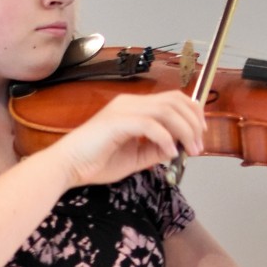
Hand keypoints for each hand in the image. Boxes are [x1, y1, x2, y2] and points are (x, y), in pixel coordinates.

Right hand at [52, 90, 206, 188]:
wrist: (67, 166)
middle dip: (193, 123)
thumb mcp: (135, 157)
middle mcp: (130, 103)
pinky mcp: (117, 122)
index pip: (172, 99)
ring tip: (189, 151)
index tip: (200, 136)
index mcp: (133, 108)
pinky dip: (165, 139)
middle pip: (174, 100)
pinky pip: (150, 125)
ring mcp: (123, 110)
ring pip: (166, 110)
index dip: (192, 114)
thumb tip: (177, 147)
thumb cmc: (95, 162)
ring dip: (184, 131)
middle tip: (198, 146)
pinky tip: (169, 154)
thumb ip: (155, 150)